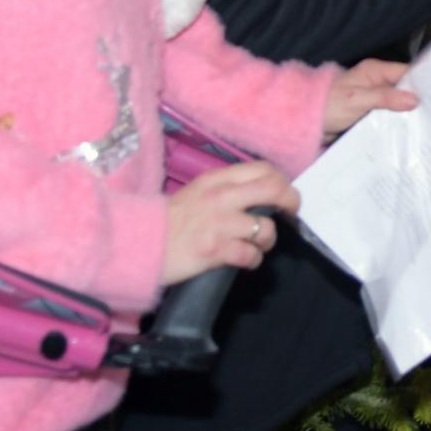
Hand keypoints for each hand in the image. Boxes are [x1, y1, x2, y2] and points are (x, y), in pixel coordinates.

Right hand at [161, 160, 297, 284]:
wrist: (139, 244)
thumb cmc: (169, 220)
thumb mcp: (198, 192)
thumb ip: (226, 189)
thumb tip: (258, 195)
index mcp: (217, 179)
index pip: (263, 169)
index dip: (281, 181)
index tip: (283, 195)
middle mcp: (221, 197)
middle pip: (274, 190)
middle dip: (291, 203)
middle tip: (290, 215)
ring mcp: (219, 224)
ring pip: (265, 227)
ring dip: (268, 239)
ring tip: (259, 245)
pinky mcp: (215, 250)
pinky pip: (250, 255)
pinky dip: (253, 260)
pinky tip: (246, 261)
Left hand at [322, 57, 417, 136]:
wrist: (306, 125)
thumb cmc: (328, 106)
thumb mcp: (357, 100)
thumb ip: (385, 98)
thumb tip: (415, 99)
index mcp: (375, 71)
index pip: (407, 72)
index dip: (423, 82)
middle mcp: (377, 83)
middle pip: (405, 89)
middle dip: (419, 101)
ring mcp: (374, 100)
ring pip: (398, 105)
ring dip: (409, 115)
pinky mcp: (371, 116)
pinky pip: (389, 117)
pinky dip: (398, 124)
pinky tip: (411, 133)